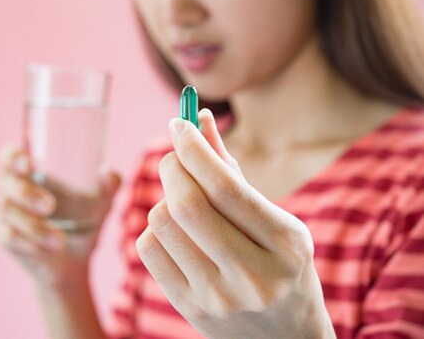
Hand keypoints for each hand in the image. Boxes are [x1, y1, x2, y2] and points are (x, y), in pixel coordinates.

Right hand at [0, 145, 120, 289]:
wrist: (74, 262)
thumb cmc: (83, 221)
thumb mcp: (100, 204)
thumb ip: (109, 187)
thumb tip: (110, 176)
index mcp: (29, 172)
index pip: (10, 156)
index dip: (13, 156)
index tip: (31, 164)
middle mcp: (11, 188)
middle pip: (5, 181)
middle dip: (26, 193)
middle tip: (50, 206)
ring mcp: (4, 213)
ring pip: (6, 210)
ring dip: (34, 226)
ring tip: (61, 241)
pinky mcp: (3, 237)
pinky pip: (8, 236)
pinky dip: (29, 243)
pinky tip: (49, 249)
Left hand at [136, 110, 333, 338]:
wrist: (285, 336)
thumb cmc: (280, 264)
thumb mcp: (273, 218)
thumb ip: (233, 170)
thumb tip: (198, 118)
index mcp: (285, 245)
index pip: (225, 186)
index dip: (194, 148)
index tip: (179, 124)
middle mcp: (253, 276)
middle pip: (188, 204)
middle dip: (172, 166)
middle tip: (174, 156)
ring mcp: (218, 297)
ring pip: (162, 223)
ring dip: (164, 198)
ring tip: (181, 201)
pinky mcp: (190, 308)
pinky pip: (148, 248)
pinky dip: (155, 226)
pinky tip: (175, 231)